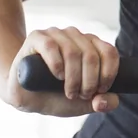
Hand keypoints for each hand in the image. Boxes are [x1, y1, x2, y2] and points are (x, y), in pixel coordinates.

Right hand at [6, 26, 120, 116]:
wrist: (25, 96)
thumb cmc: (55, 95)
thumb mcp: (82, 103)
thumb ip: (101, 102)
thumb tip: (112, 100)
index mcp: (90, 46)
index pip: (109, 52)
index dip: (109, 73)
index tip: (100, 91)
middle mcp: (75, 36)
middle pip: (92, 55)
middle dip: (89, 81)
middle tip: (80, 95)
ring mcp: (56, 34)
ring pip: (73, 51)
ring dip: (74, 77)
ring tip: (69, 92)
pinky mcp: (37, 37)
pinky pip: (51, 46)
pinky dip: (57, 65)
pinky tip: (57, 76)